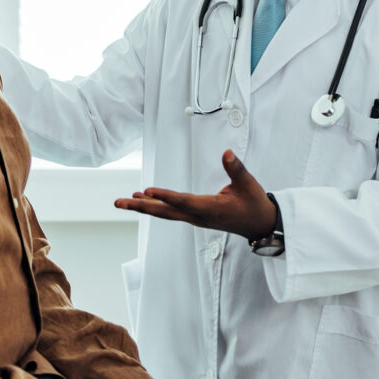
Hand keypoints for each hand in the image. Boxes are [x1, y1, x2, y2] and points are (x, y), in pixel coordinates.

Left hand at [115, 150, 275, 239]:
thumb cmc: (254, 204)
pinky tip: (144, 200)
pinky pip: (171, 212)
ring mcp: (195, 218)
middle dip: (141, 207)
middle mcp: (198, 216)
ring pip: (165, 213)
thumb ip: (236, 169)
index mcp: (210, 209)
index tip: (147, 191)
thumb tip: (227, 153)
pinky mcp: (195, 216)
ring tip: (123, 201)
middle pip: (165, 212)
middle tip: (119, 202)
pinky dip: (155, 206)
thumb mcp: (249, 184)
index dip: (165, 196)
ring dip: (144, 207)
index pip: (184, 202)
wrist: (259, 225)